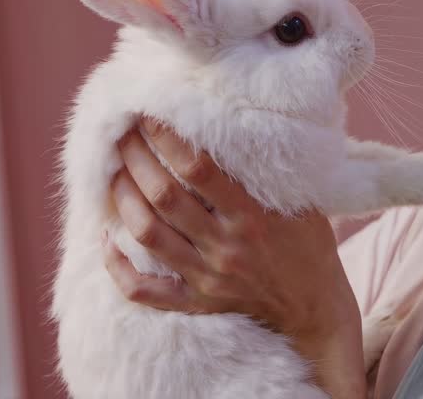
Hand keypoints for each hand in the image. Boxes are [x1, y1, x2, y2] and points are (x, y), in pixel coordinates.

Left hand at [104, 117, 366, 398]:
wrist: (316, 307)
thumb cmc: (308, 245)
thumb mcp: (300, 201)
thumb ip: (265, 172)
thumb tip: (229, 127)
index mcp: (252, 215)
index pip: (197, 168)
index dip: (167, 138)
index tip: (149, 115)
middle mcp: (226, 246)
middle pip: (164, 196)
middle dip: (136, 160)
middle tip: (121, 136)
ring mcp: (208, 278)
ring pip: (148, 235)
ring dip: (122, 199)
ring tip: (113, 173)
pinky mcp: (197, 302)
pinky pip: (145, 291)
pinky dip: (118, 267)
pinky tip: (106, 240)